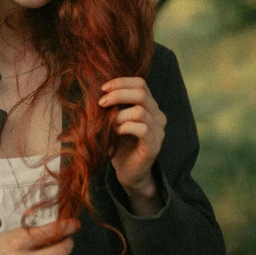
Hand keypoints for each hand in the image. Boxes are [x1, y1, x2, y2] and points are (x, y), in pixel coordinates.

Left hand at [99, 77, 166, 205]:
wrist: (128, 172)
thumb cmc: (119, 144)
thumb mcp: (114, 120)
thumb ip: (112, 105)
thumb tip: (97, 92)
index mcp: (150, 106)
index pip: (141, 83)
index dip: (121, 82)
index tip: (103, 89)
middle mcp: (158, 116)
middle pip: (141, 93)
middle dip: (117, 95)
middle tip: (100, 103)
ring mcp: (158, 131)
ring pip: (140, 111)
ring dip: (118, 115)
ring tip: (108, 124)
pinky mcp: (154, 145)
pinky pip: (142, 129)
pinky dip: (125, 127)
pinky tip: (116, 133)